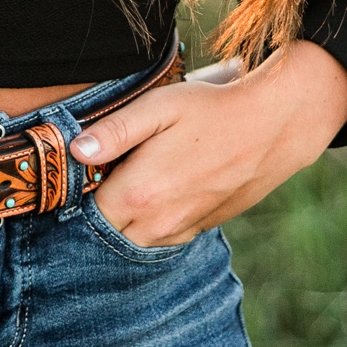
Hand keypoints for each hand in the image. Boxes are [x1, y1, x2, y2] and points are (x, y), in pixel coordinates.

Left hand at [70, 42, 346, 246]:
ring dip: (123, 220)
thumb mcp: (158, 107)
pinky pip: (162, 237)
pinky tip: (154, 192)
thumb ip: (113, 132)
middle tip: (94, 179)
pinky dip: (150, 223)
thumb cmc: (211, 109)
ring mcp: (182, 230)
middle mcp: (158, 223)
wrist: (274, 127)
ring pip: (135, 239)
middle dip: (95, 212)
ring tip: (124, 182)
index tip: (72, 177)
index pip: (85, 214)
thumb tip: (75, 151)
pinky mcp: (202, 227)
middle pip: (106, 233)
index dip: (73, 196)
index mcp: (139, 194)